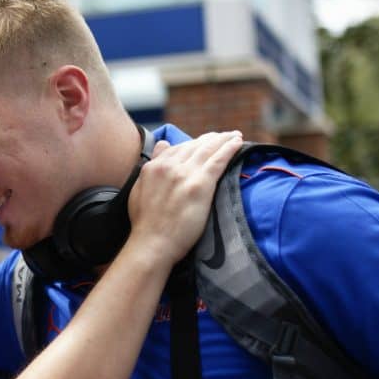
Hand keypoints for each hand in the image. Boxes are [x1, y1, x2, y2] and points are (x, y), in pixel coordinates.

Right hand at [127, 131, 242, 264]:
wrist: (152, 243)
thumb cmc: (146, 224)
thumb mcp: (139, 190)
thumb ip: (152, 165)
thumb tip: (163, 144)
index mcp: (153, 167)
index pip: (177, 148)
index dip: (194, 144)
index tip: (205, 143)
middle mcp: (168, 166)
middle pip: (194, 146)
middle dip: (211, 139)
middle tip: (225, 136)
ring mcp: (184, 173)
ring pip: (208, 149)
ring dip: (224, 140)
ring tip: (235, 136)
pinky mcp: (200, 183)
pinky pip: (218, 160)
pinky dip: (229, 149)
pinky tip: (238, 143)